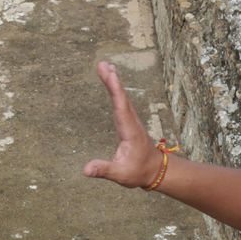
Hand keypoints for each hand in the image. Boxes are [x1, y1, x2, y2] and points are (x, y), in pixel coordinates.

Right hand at [83, 61, 161, 188]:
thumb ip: (103, 170)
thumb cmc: (138, 172)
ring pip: (122, 97)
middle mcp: (131, 122)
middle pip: (121, 97)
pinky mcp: (128, 121)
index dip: (116, 91)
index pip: (121, 108)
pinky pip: (121, 101)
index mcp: (129, 131)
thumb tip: (85, 169)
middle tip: (102, 64)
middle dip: (112, 80)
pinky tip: (111, 81)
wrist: (155, 171)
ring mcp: (131, 120)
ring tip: (105, 66)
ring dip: (113, 81)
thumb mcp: (120, 175)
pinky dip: (116, 89)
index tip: (110, 75)